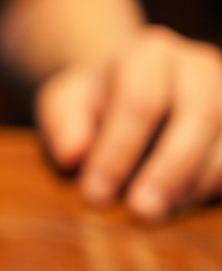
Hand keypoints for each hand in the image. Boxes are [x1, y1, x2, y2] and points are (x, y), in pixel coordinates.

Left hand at [35, 25, 221, 220]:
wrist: (127, 93)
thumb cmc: (92, 104)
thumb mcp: (63, 105)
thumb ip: (63, 125)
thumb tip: (73, 155)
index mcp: (149, 54)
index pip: (140, 100)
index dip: (119, 150)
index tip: (95, 195)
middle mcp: (198, 67)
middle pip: (199, 115)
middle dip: (168, 171)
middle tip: (139, 213)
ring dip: (193, 185)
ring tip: (156, 216)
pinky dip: (211, 189)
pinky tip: (179, 208)